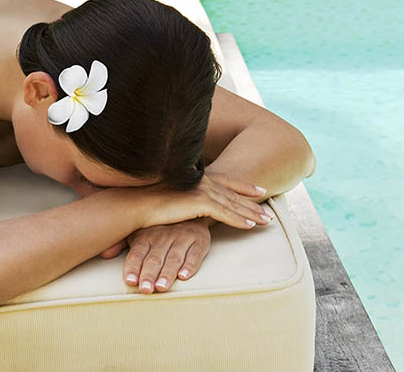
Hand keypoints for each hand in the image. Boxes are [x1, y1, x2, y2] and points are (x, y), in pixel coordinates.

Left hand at [121, 218, 210, 293]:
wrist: (189, 209)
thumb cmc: (159, 226)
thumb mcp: (139, 231)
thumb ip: (122, 243)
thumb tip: (104, 254)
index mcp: (146, 235)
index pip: (137, 253)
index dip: (133, 267)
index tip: (130, 281)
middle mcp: (163, 236)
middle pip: (155, 258)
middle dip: (149, 274)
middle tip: (145, 289)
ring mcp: (182, 237)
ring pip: (174, 257)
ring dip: (167, 273)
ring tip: (161, 287)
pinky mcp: (199, 241)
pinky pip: (195, 253)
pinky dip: (190, 265)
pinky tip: (184, 275)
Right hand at [137, 170, 272, 229]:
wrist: (135, 203)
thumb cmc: (147, 201)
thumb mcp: (170, 195)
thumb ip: (183, 196)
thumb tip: (185, 202)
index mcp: (196, 176)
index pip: (226, 181)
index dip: (244, 186)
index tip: (258, 190)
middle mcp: (202, 180)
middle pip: (234, 193)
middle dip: (253, 202)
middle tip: (268, 208)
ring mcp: (201, 189)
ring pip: (233, 204)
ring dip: (251, 213)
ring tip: (266, 221)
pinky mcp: (199, 202)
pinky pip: (225, 214)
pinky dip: (239, 220)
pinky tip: (251, 226)